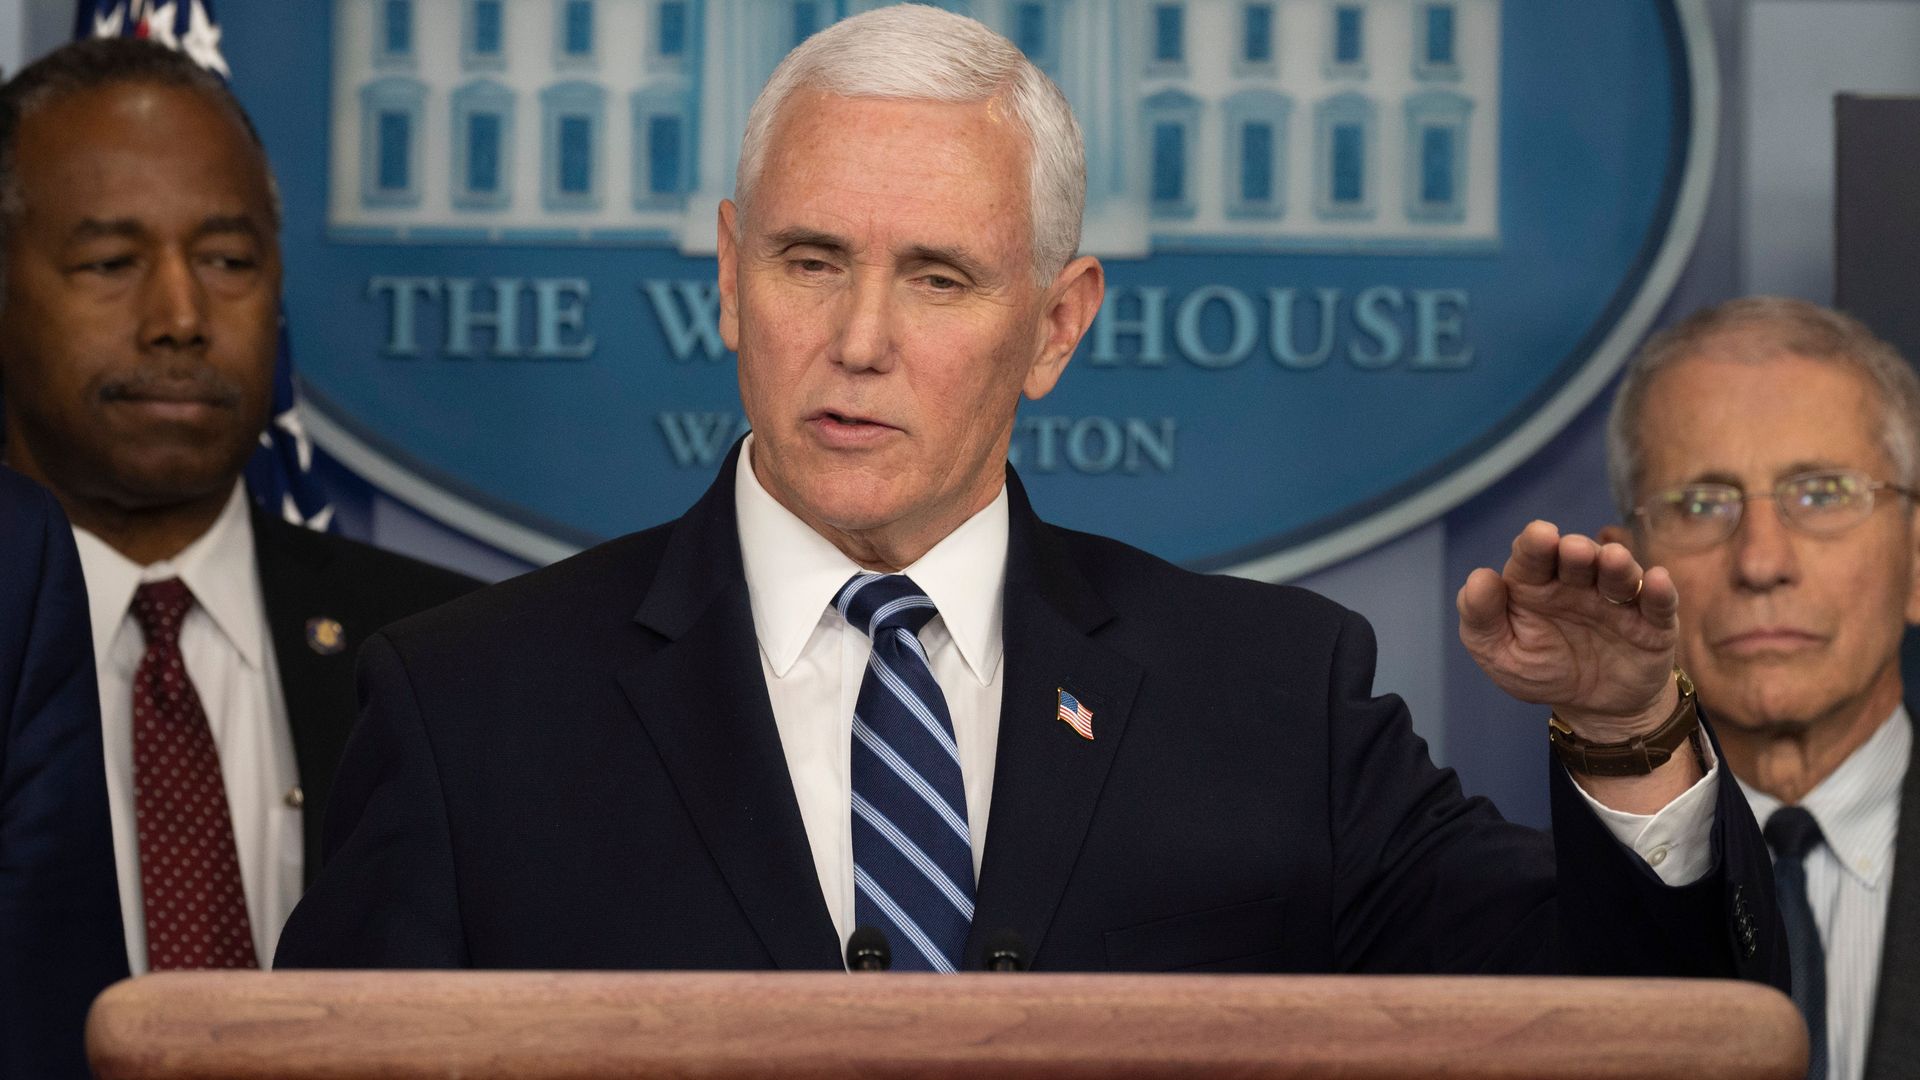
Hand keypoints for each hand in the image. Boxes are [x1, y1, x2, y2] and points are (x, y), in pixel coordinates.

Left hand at [1457, 520, 1678, 740]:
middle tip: (1575, 550)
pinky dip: (1660, 592)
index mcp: (1535, 584)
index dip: (1535, 544)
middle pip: (1579, 558)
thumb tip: (1479, 578)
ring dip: (1618, 565)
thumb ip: (1481, 619)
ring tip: (1613, 560)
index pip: (1533, 556)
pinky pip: (1659, 604)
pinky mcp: (1653, 624)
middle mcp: (1578, 583)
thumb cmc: (1542, 669)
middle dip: (1578, 551)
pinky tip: (1657, 580)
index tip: (1540, 536)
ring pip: (1619, 575)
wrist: (1594, 710)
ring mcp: (1617, 601)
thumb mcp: (1499, 653)